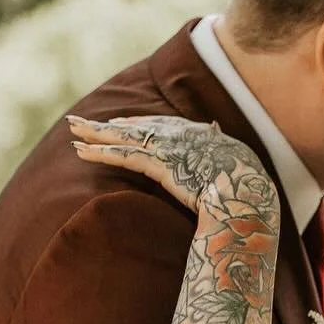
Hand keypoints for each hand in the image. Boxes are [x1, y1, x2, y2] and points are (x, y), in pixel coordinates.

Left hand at [68, 115, 270, 213]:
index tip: (123, 124)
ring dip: (97, 133)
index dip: (142, 125)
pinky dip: (100, 152)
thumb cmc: (249, 197)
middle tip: (87, 123)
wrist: (248, 200)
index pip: (166, 126)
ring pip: (126, 137)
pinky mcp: (160, 163)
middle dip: (113, 125)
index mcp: (207, 137)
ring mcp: (172, 147)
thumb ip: (231, 168)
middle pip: (141, 126)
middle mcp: (186, 134)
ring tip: (74, 130)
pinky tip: (80, 150)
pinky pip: (123, 154)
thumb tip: (237, 167)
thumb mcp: (242, 177)